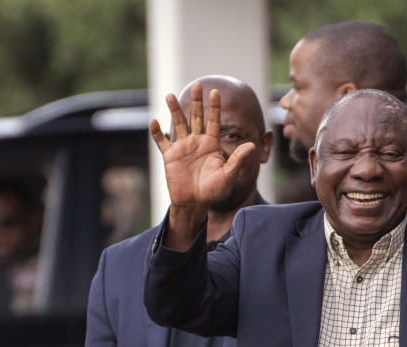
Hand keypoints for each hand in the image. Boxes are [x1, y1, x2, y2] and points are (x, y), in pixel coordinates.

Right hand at [149, 82, 254, 249]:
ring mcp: (182, 147)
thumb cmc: (213, 191)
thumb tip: (252, 145)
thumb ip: (238, 160)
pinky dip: (157, 133)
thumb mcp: (228, 175)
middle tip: (196, 84)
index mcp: (211, 144)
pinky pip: (162, 142)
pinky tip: (154, 122)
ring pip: (178, 124)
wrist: (195, 203)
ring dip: (174, 110)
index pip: (213, 121)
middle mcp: (196, 142)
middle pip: (196, 117)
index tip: (215, 91)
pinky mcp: (170, 156)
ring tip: (170, 95)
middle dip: (196, 101)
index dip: (214, 107)